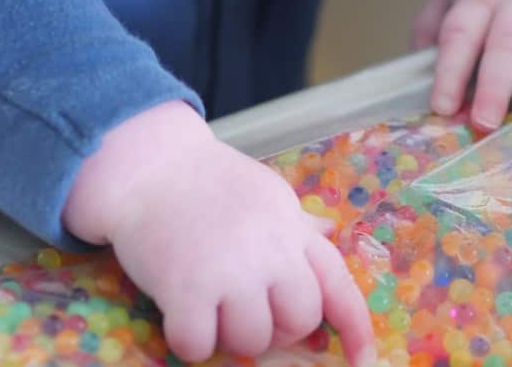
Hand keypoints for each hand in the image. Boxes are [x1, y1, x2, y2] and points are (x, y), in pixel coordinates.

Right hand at [63, 102, 374, 365]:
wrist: (148, 163)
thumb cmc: (206, 179)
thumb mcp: (263, 191)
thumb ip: (295, 222)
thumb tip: (329, 232)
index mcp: (290, 225)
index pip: (337, 282)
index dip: (356, 326)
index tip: (363, 359)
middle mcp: (270, 249)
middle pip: (298, 321)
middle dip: (274, 326)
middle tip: (243, 304)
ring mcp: (230, 270)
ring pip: (251, 343)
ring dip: (228, 334)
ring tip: (207, 298)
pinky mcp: (187, 288)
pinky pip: (199, 347)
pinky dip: (188, 338)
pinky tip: (179, 309)